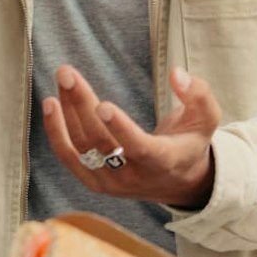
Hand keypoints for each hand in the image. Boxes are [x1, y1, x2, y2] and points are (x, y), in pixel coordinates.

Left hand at [43, 65, 220, 208]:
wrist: (177, 181)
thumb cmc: (190, 141)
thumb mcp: (207, 118)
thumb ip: (198, 94)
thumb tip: (177, 74)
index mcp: (162, 161)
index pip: (138, 147)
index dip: (120, 128)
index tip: (103, 104)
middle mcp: (134, 176)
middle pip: (101, 141)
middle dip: (81, 104)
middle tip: (67, 73)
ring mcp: (111, 183)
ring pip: (82, 146)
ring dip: (67, 110)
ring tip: (63, 78)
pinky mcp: (94, 182)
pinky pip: (69, 158)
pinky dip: (56, 132)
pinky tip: (50, 105)